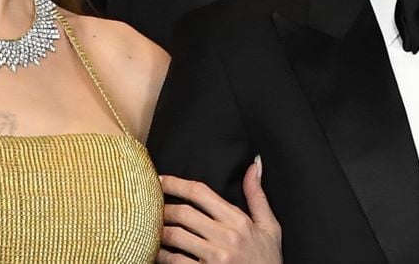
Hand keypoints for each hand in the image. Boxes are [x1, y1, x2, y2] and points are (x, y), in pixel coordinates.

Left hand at [157, 156, 281, 262]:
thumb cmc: (267, 260)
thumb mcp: (270, 227)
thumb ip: (257, 196)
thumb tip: (253, 165)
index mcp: (238, 220)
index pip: (200, 193)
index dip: (176, 183)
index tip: (159, 179)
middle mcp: (226, 237)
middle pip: (183, 213)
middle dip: (162, 206)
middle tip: (149, 204)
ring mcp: (215, 257)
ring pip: (176, 235)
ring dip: (159, 230)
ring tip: (149, 226)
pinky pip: (176, 261)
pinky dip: (162, 255)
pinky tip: (156, 251)